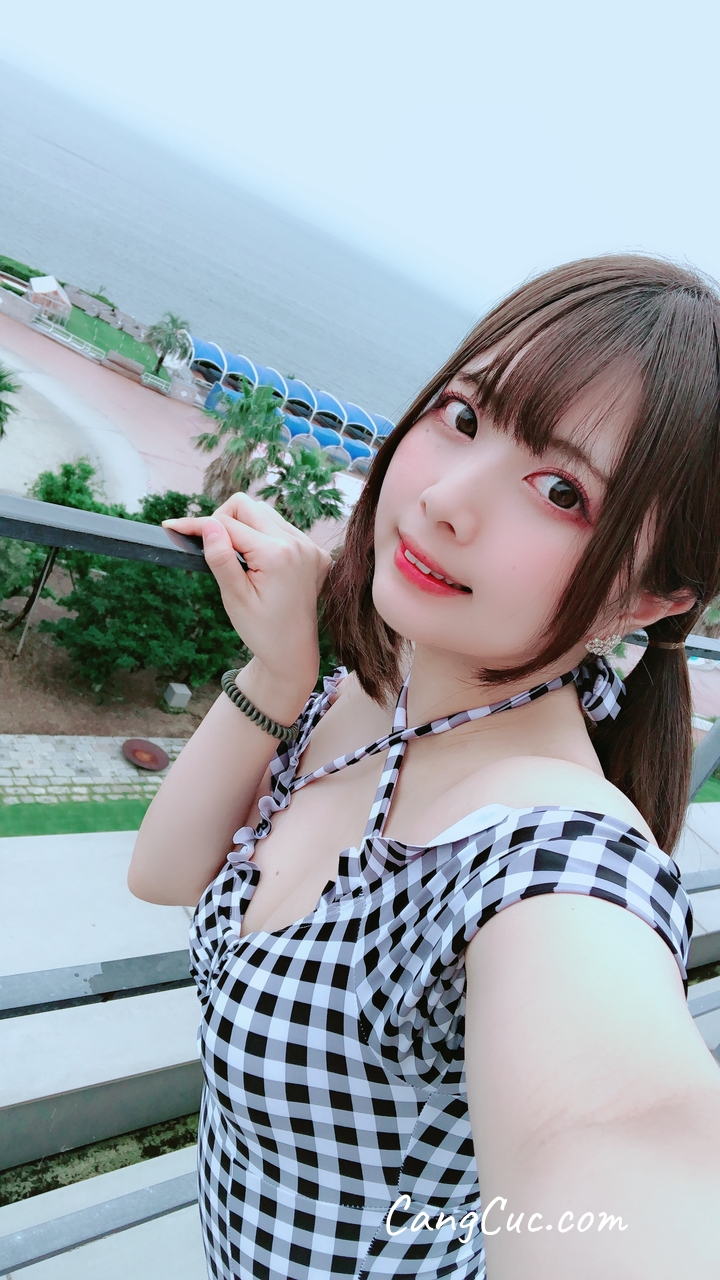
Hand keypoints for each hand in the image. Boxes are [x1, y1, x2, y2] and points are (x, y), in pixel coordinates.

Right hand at [163, 495, 331, 718]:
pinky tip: (260, 564)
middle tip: (209, 546)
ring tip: (236, 558)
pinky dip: (265, 537)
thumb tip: (208, 524)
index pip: (227, 524)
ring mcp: (310, 547)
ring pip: (266, 514)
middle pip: (248, 507)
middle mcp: (297, 544)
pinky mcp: (315, 553)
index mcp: (276, 555)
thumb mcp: (234, 597)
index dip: (197, 525)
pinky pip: (284, 529)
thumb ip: (221, 558)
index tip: (173, 526)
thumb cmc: (262, 631)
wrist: (293, 653)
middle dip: (222, 521)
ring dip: (245, 527)